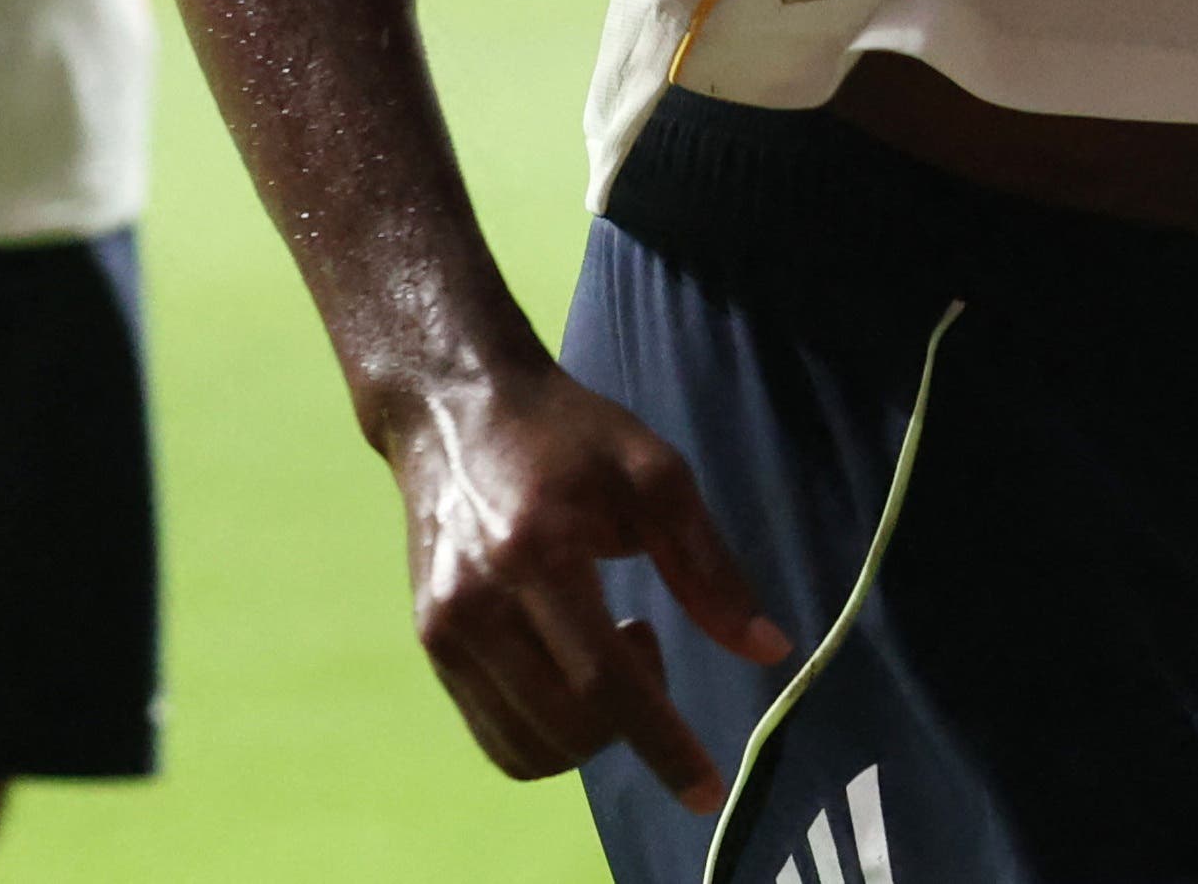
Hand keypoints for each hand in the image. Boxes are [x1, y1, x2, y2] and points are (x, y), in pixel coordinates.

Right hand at [385, 358, 789, 814]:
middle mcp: (478, 604)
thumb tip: (768, 650)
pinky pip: (495, 736)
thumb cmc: (568, 434)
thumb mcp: (656, 476)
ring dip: (588, 732)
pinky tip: (566, 667)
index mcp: (538, 553)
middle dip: (632, 722)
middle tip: (646, 639)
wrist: (454, 408)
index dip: (661, 742)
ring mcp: (445, 631)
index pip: (605, 682)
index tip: (707, 789)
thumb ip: (710, 567)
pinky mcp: (429, 645)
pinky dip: (547, 733)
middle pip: (569, 725)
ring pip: (528, 747)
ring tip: (603, 649)